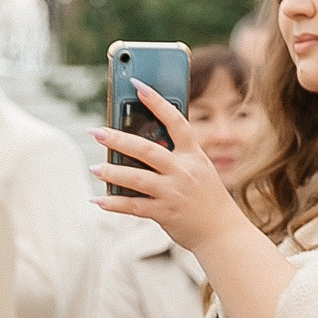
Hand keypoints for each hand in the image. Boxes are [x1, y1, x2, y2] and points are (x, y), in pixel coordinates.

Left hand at [93, 83, 247, 253]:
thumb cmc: (207, 198)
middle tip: (96, 132)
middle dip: (118, 139)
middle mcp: (184, 171)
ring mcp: (174, 193)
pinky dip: (114, 204)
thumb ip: (176, 156)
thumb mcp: (199, 170)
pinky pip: (134, 207)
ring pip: (136, 179)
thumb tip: (139, 144)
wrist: (223, 232)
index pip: (176, 121)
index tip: (138, 85)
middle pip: (147, 150)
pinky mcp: (165, 213)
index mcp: (194, 155)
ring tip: (94, 167)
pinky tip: (98, 201)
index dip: (157, 102)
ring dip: (112, 172)